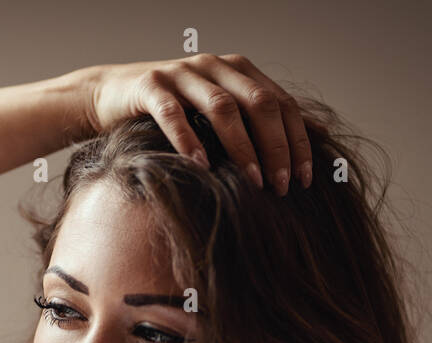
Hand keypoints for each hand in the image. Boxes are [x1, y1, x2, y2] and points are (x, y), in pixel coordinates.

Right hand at [80, 53, 314, 194]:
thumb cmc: (173, 113)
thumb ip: (263, 118)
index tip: (303, 180)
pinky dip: (188, 139)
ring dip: (240, 148)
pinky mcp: (150, 86)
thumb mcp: (221, 111)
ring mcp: (181, 73)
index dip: (296, 140)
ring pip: (222, 107)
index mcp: (238, 71)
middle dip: (275, 147)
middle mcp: (214, 66)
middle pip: (258, 103)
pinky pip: (172, 113)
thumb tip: (320, 132)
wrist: (111, 96)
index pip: (280, 103)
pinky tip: (201, 166)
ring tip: (251, 182)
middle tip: (281, 186)